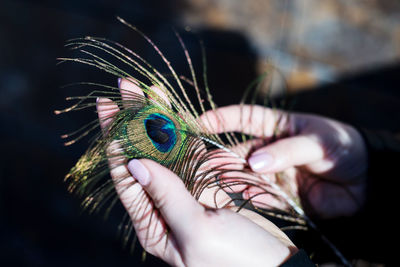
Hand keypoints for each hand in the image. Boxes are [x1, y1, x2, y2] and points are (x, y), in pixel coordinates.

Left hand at [96, 79, 295, 266]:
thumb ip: (167, 196)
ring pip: (168, 152)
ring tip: (149, 93)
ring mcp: (186, 196)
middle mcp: (164, 208)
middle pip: (143, 156)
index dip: (115, 137)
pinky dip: (184, 135)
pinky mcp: (207, 188)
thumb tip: (135, 164)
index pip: (125, 173)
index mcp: (153, 224)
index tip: (108, 106)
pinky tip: (175, 116)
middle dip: (133, 122)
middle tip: (125, 88)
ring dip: (159, 122)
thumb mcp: (197, 230)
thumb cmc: (237, 260)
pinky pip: (191, 157)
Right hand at [201, 105, 367, 218]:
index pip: (244, 118)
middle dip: (220, 157)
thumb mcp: (317, 142)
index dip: (221, 119)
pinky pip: (261, 196)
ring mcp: (275, 173)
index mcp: (278, 127)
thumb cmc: (343, 147)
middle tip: (203, 165)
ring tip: (215, 183)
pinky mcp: (283, 195)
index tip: (199, 123)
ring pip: (246, 176)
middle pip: (239, 152)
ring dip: (231, 179)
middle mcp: (271, 150)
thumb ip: (287, 151)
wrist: (368, 180)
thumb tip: (255, 162)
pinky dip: (250, 197)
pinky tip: (241, 197)